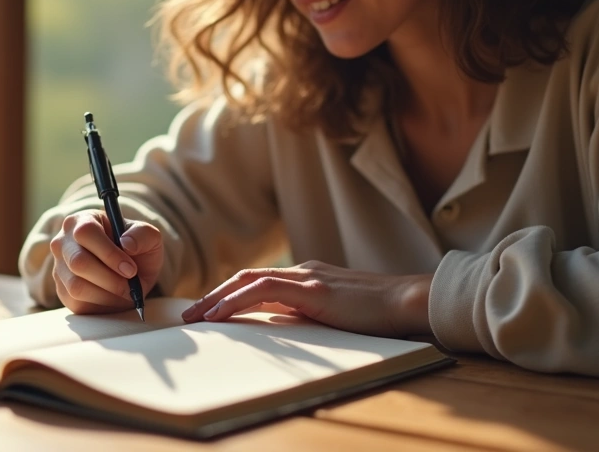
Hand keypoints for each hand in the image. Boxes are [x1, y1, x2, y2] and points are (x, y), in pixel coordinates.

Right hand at [49, 210, 163, 313]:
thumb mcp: (149, 237)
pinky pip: (77, 302)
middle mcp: (63, 242)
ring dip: (107, 293)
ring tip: (125, 291)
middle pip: (79, 262)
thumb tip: (127, 244)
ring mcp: (59, 267)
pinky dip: (101, 304)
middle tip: (130, 285)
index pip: (86, 233)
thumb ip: (143, 235)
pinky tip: (113, 296)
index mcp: (82, 221)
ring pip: (76, 285)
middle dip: (110, 278)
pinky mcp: (62, 291)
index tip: (130, 269)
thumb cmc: (137, 249)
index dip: (109, 253)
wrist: (132, 273)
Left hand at [181, 260, 433, 337]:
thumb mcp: (337, 315)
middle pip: (247, 277)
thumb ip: (311, 315)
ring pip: (249, 280)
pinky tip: (220, 314)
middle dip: (215, 295)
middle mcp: (303, 271)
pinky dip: (237, 301)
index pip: (259, 281)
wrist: (408, 301)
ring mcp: (307, 277)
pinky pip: (264, 290)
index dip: (230, 294)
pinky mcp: (313, 289)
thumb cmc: (380, 314)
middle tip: (190, 314)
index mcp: (309, 277)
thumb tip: (282, 327)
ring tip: (196, 317)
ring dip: (217, 298)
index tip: (208, 311)